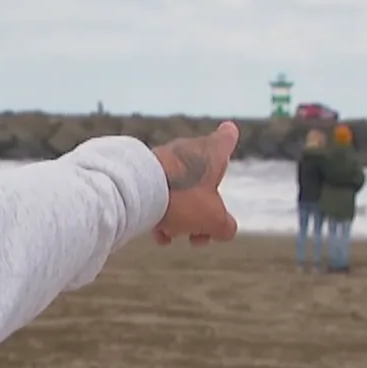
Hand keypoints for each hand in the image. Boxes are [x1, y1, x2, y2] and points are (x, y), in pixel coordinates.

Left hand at [150, 122, 239, 246]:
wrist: (137, 191)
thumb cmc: (182, 197)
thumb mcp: (213, 219)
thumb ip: (225, 226)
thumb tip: (224, 229)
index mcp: (212, 153)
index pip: (226, 138)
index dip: (229, 136)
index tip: (229, 131)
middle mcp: (189, 151)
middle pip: (204, 181)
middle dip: (204, 212)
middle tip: (200, 236)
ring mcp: (165, 160)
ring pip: (181, 192)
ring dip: (182, 217)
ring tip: (174, 236)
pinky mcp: (144, 172)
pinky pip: (159, 195)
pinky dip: (162, 214)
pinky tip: (158, 235)